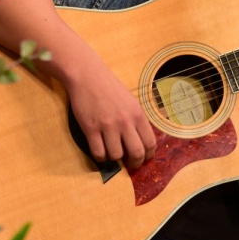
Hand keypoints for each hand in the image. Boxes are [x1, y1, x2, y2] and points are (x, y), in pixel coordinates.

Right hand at [63, 54, 157, 169]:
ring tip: (111, 153)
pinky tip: (100, 151)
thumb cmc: (110, 87)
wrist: (88, 76)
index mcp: (138, 114)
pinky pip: (98, 152)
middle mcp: (125, 121)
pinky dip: (100, 157)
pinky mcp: (91, 128)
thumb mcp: (131, 101)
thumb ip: (137, 120)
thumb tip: (141, 141)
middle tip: (129, 163)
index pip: (150, 143)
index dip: (148, 155)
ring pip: (116, 155)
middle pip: (136, 153)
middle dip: (134, 163)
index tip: (143, 158)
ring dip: (114, 158)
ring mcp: (107, 126)